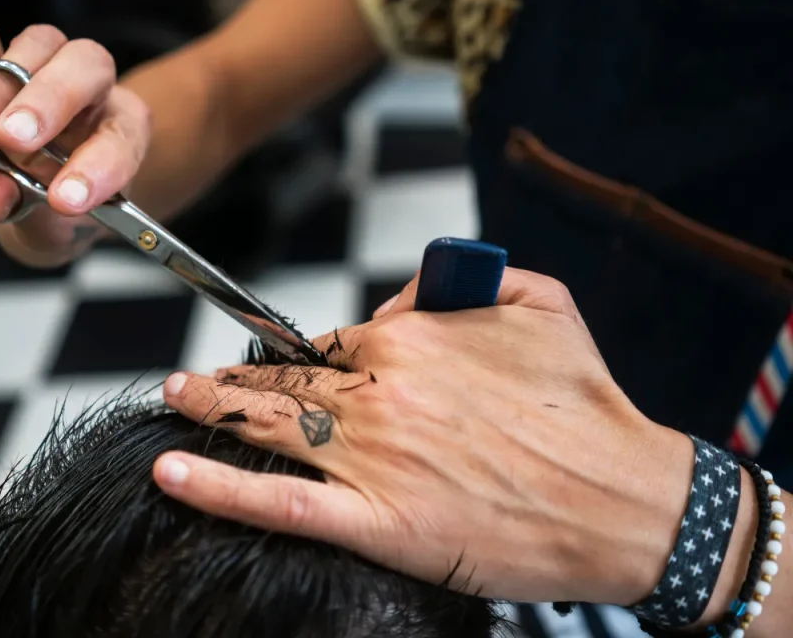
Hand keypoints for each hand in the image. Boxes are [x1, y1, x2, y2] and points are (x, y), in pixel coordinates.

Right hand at [0, 12, 151, 266]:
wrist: (23, 198)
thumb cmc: (50, 212)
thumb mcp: (46, 231)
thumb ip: (28, 219)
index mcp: (120, 136)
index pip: (122, 136)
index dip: (98, 164)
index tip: (64, 199)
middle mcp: (90, 92)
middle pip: (87, 66)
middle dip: (49, 100)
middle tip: (13, 140)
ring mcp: (42, 68)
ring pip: (39, 44)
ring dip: (0, 88)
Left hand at [153, 268, 695, 604]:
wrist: (626, 502)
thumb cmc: (586, 407)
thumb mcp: (542, 303)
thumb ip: (462, 279)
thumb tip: (399, 300)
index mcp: (413, 340)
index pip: (329, 339)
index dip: (300, 354)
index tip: (280, 363)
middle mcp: (382, 392)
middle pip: (286, 379)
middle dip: (235, 378)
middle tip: (197, 382)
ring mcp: (372, 458)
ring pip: (270, 425)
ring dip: (210, 409)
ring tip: (175, 400)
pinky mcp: (378, 520)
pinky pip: (281, 502)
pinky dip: (219, 488)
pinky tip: (174, 472)